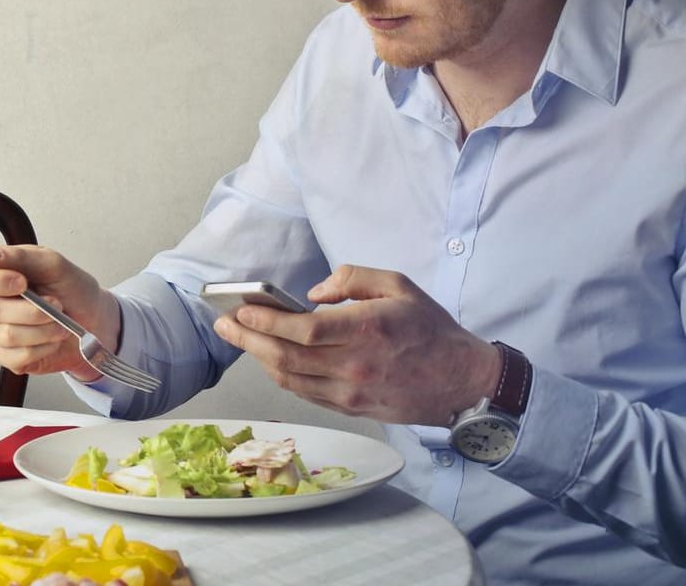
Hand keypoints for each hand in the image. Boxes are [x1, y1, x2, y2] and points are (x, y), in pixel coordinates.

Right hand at [0, 244, 119, 381]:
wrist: (92, 321)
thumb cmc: (71, 289)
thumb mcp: (52, 264)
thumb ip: (19, 256)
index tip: (21, 282)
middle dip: (32, 310)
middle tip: (55, 303)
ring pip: (6, 335)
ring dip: (43, 330)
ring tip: (59, 323)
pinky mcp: (1, 355)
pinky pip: (16, 357)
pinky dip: (43, 348)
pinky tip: (50, 339)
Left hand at [212, 264, 500, 425]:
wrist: (464, 381)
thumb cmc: (430, 329)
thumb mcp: (398, 286)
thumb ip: (352, 279)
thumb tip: (312, 293)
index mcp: (368, 330)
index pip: (303, 330)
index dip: (266, 322)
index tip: (240, 310)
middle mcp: (357, 366)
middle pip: (286, 356)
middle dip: (247, 339)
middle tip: (223, 324)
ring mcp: (353, 393)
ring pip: (291, 379)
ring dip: (259, 359)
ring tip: (240, 338)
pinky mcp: (353, 409)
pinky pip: (306, 393)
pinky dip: (282, 376)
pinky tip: (270, 358)